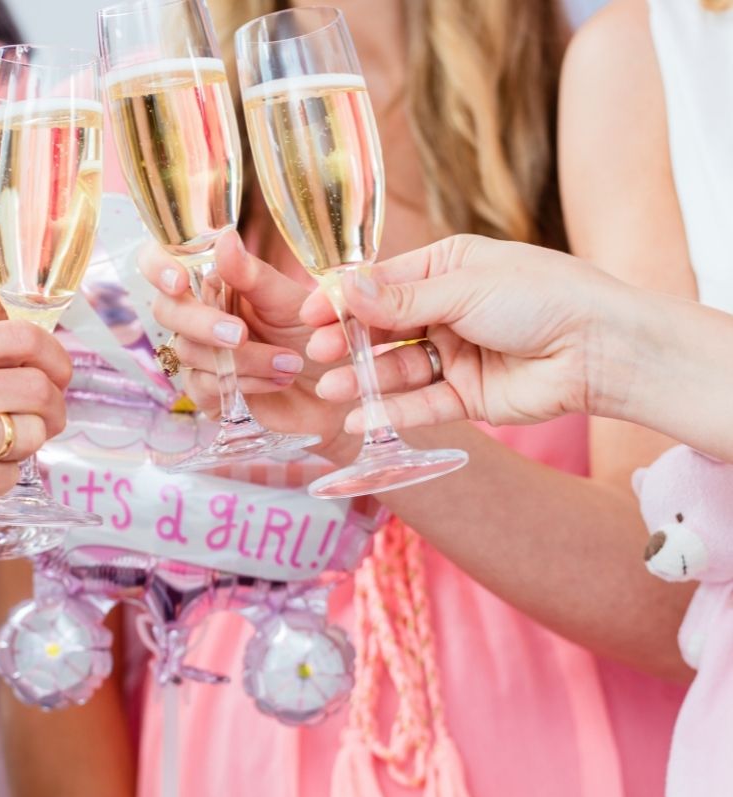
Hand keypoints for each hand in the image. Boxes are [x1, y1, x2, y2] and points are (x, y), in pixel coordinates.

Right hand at [0, 321, 72, 555]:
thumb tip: (29, 361)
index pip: (22, 338)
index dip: (57, 358)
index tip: (62, 376)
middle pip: (38, 389)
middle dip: (56, 409)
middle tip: (50, 420)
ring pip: (28, 435)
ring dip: (28, 445)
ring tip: (4, 448)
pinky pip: (5, 478)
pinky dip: (0, 478)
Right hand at [139, 231, 354, 458]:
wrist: (336, 390)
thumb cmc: (313, 337)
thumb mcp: (289, 301)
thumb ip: (252, 275)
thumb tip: (224, 238)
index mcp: (213, 281)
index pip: (159, 262)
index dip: (158, 267)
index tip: (178, 281)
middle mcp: (199, 314)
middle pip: (166, 311)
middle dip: (201, 323)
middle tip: (240, 334)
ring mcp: (200, 356)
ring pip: (189, 352)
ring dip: (243, 359)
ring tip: (289, 363)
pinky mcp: (207, 393)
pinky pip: (205, 387)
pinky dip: (245, 383)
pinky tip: (277, 381)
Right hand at [300, 235, 612, 431]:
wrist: (600, 348)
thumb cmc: (541, 296)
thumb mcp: (464, 287)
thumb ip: (401, 300)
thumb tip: (345, 290)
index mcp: (447, 268)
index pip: (382, 284)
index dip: (344, 300)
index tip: (308, 314)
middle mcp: (448, 310)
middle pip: (385, 328)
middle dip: (350, 341)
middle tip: (317, 354)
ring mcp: (458, 353)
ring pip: (399, 368)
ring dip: (364, 378)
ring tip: (330, 387)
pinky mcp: (469, 395)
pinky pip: (423, 403)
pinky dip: (392, 410)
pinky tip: (360, 415)